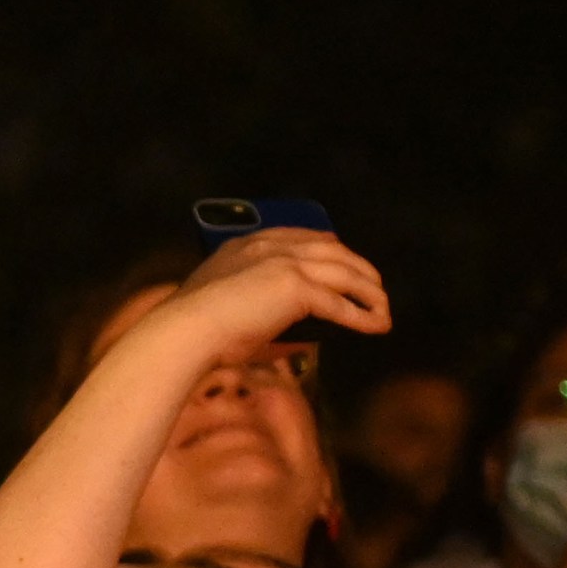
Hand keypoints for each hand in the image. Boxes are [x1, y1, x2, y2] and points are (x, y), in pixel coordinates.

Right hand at [155, 226, 391, 363]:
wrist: (184, 331)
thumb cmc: (194, 327)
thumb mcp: (225, 303)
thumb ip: (257, 303)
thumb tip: (297, 330)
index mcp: (247, 243)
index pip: (302, 236)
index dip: (330, 248)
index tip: (344, 260)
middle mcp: (270, 246)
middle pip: (333, 250)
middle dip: (359, 268)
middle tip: (374, 287)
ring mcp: (285, 263)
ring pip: (344, 273)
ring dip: (370, 292)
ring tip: (383, 309)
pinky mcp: (297, 288)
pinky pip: (340, 304)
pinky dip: (363, 316)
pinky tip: (377, 326)